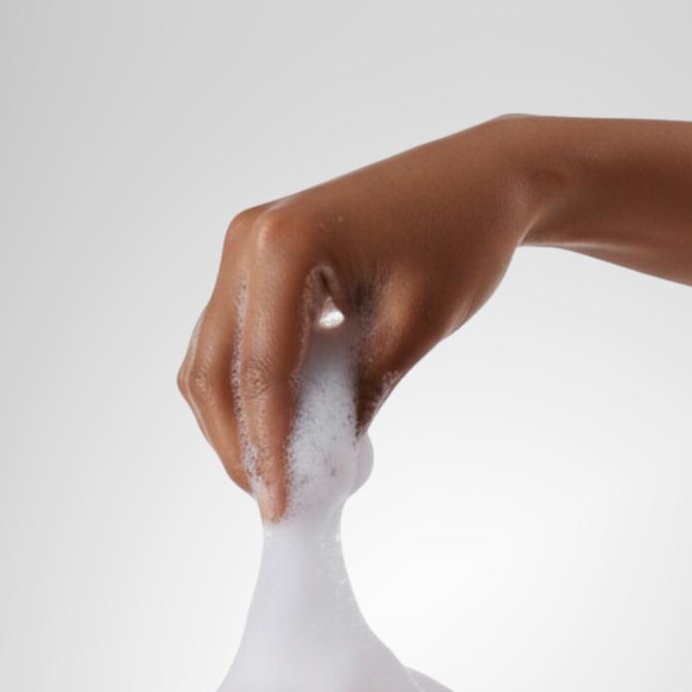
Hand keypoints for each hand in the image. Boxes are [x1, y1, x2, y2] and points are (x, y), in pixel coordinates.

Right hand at [177, 117, 539, 519]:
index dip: (268, 450)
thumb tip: (316, 465)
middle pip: (214, 369)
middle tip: (272, 502)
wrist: (480, 181)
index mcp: (284, 244)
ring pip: (211, 358)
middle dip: (238, 445)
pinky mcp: (257, 260)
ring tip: (276, 476)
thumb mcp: (413, 329)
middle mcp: (246, 240)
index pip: (263, 371)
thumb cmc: (460, 240)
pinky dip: (249, 391)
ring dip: (235, 423)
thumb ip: (357, 397)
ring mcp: (245, 247)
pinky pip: (233, 339)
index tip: (280, 510)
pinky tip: (282, 431)